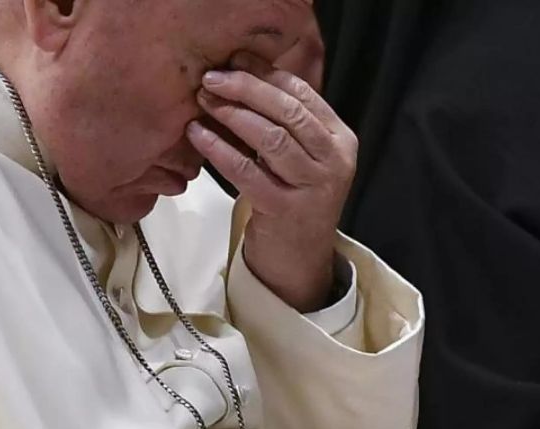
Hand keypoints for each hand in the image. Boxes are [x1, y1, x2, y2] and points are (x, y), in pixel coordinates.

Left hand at [186, 52, 357, 312]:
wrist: (298, 258)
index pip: (304, 93)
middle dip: (247, 89)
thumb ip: (282, 120)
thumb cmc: (293, 198)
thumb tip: (240, 71)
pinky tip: (198, 135)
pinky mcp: (285, 210)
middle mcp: (335, 160)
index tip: (233, 60)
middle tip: (212, 78)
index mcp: (341, 139)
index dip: (266, 73)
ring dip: (232, 115)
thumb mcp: (299, 156)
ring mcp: (314, 187)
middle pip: (288, 111)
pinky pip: (247, 172)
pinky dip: (219, 150)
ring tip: (204, 102)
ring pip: (271, 139)